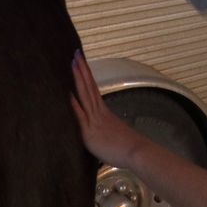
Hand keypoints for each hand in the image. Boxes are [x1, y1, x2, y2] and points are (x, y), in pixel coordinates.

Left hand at [70, 51, 147, 168]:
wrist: (137, 153)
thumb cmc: (127, 147)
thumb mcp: (114, 132)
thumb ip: (105, 127)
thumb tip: (102, 128)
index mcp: (103, 111)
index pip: (92, 88)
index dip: (86, 74)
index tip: (81, 60)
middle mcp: (99, 112)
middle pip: (89, 86)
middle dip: (82, 69)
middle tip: (76, 53)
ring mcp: (95, 121)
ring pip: (85, 95)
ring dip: (78, 79)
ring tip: (73, 63)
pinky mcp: (90, 132)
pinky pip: (82, 116)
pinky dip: (75, 104)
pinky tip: (69, 93)